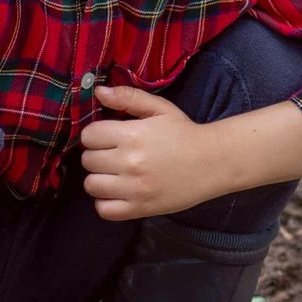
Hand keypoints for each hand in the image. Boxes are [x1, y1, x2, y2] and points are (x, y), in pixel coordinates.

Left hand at [80, 86, 221, 219]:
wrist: (213, 162)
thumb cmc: (184, 133)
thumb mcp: (160, 108)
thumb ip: (128, 97)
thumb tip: (99, 91)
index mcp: (132, 135)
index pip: (89, 136)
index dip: (96, 135)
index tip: (108, 137)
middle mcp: (129, 162)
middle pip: (88, 160)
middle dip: (97, 155)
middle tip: (114, 155)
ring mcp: (134, 188)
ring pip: (91, 185)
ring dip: (99, 179)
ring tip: (114, 174)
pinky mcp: (140, 208)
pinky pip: (104, 210)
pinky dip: (106, 202)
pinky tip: (118, 193)